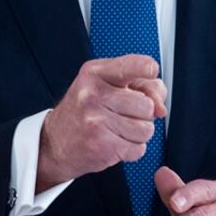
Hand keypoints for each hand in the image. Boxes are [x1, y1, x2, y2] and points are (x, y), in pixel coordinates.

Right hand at [37, 54, 166, 191]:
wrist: (54, 142)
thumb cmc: (84, 111)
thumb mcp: (104, 86)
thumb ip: (139, 86)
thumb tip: (161, 107)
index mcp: (95, 73)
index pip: (129, 65)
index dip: (146, 69)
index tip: (152, 70)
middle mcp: (93, 94)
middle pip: (146, 105)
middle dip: (143, 114)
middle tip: (124, 114)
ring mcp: (96, 120)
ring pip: (146, 129)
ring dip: (139, 133)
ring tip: (119, 129)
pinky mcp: (100, 146)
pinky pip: (138, 149)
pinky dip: (132, 149)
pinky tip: (115, 142)